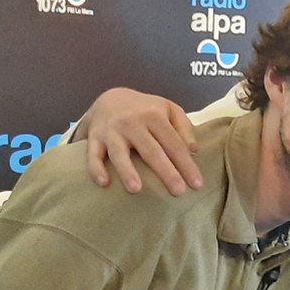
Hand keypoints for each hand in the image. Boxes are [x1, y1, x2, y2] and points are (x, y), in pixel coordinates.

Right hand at [76, 87, 202, 194]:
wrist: (111, 98)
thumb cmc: (146, 110)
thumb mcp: (169, 109)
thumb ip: (184, 127)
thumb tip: (193, 151)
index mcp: (154, 116)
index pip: (174, 143)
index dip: (186, 164)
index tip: (196, 184)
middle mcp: (132, 123)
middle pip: (151, 150)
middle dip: (165, 172)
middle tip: (178, 192)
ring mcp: (112, 131)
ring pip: (119, 152)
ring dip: (127, 171)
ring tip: (136, 190)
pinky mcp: (95, 138)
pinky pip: (93, 154)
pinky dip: (96, 168)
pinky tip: (103, 183)